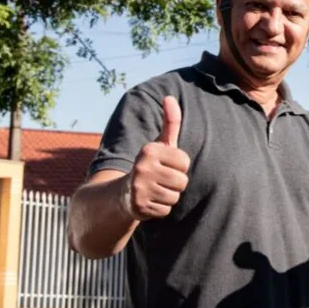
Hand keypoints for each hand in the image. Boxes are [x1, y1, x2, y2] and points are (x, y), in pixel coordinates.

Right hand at [122, 96, 189, 220]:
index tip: (166, 165)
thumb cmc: (151, 165)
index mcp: (150, 150)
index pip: (185, 162)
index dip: (179, 166)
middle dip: (175, 183)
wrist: (124, 194)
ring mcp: (139, 188)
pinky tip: (150, 201)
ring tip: (156, 190)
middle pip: (182, 181)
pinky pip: (166, 210)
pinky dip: (161, 208)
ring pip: (175, 196)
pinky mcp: (139, 206)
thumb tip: (170, 97)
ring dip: (169, 196)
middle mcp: (142, 167)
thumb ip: (170, 122)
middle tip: (160, 180)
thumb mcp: (161, 144)